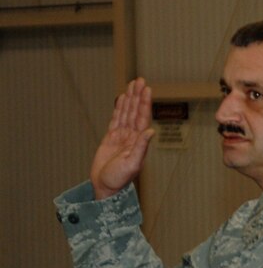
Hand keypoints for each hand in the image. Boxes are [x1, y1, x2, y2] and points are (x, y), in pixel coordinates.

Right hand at [90, 78, 153, 199]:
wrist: (105, 187)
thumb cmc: (119, 179)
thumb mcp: (132, 163)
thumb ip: (141, 147)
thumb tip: (151, 131)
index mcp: (139, 141)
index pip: (142, 117)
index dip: (144, 103)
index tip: (147, 89)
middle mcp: (132, 136)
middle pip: (135, 112)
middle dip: (138, 96)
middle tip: (140, 80)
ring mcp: (122, 136)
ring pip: (126, 113)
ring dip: (130, 99)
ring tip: (132, 85)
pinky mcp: (111, 138)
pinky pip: (116, 119)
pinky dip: (119, 108)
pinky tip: (122, 99)